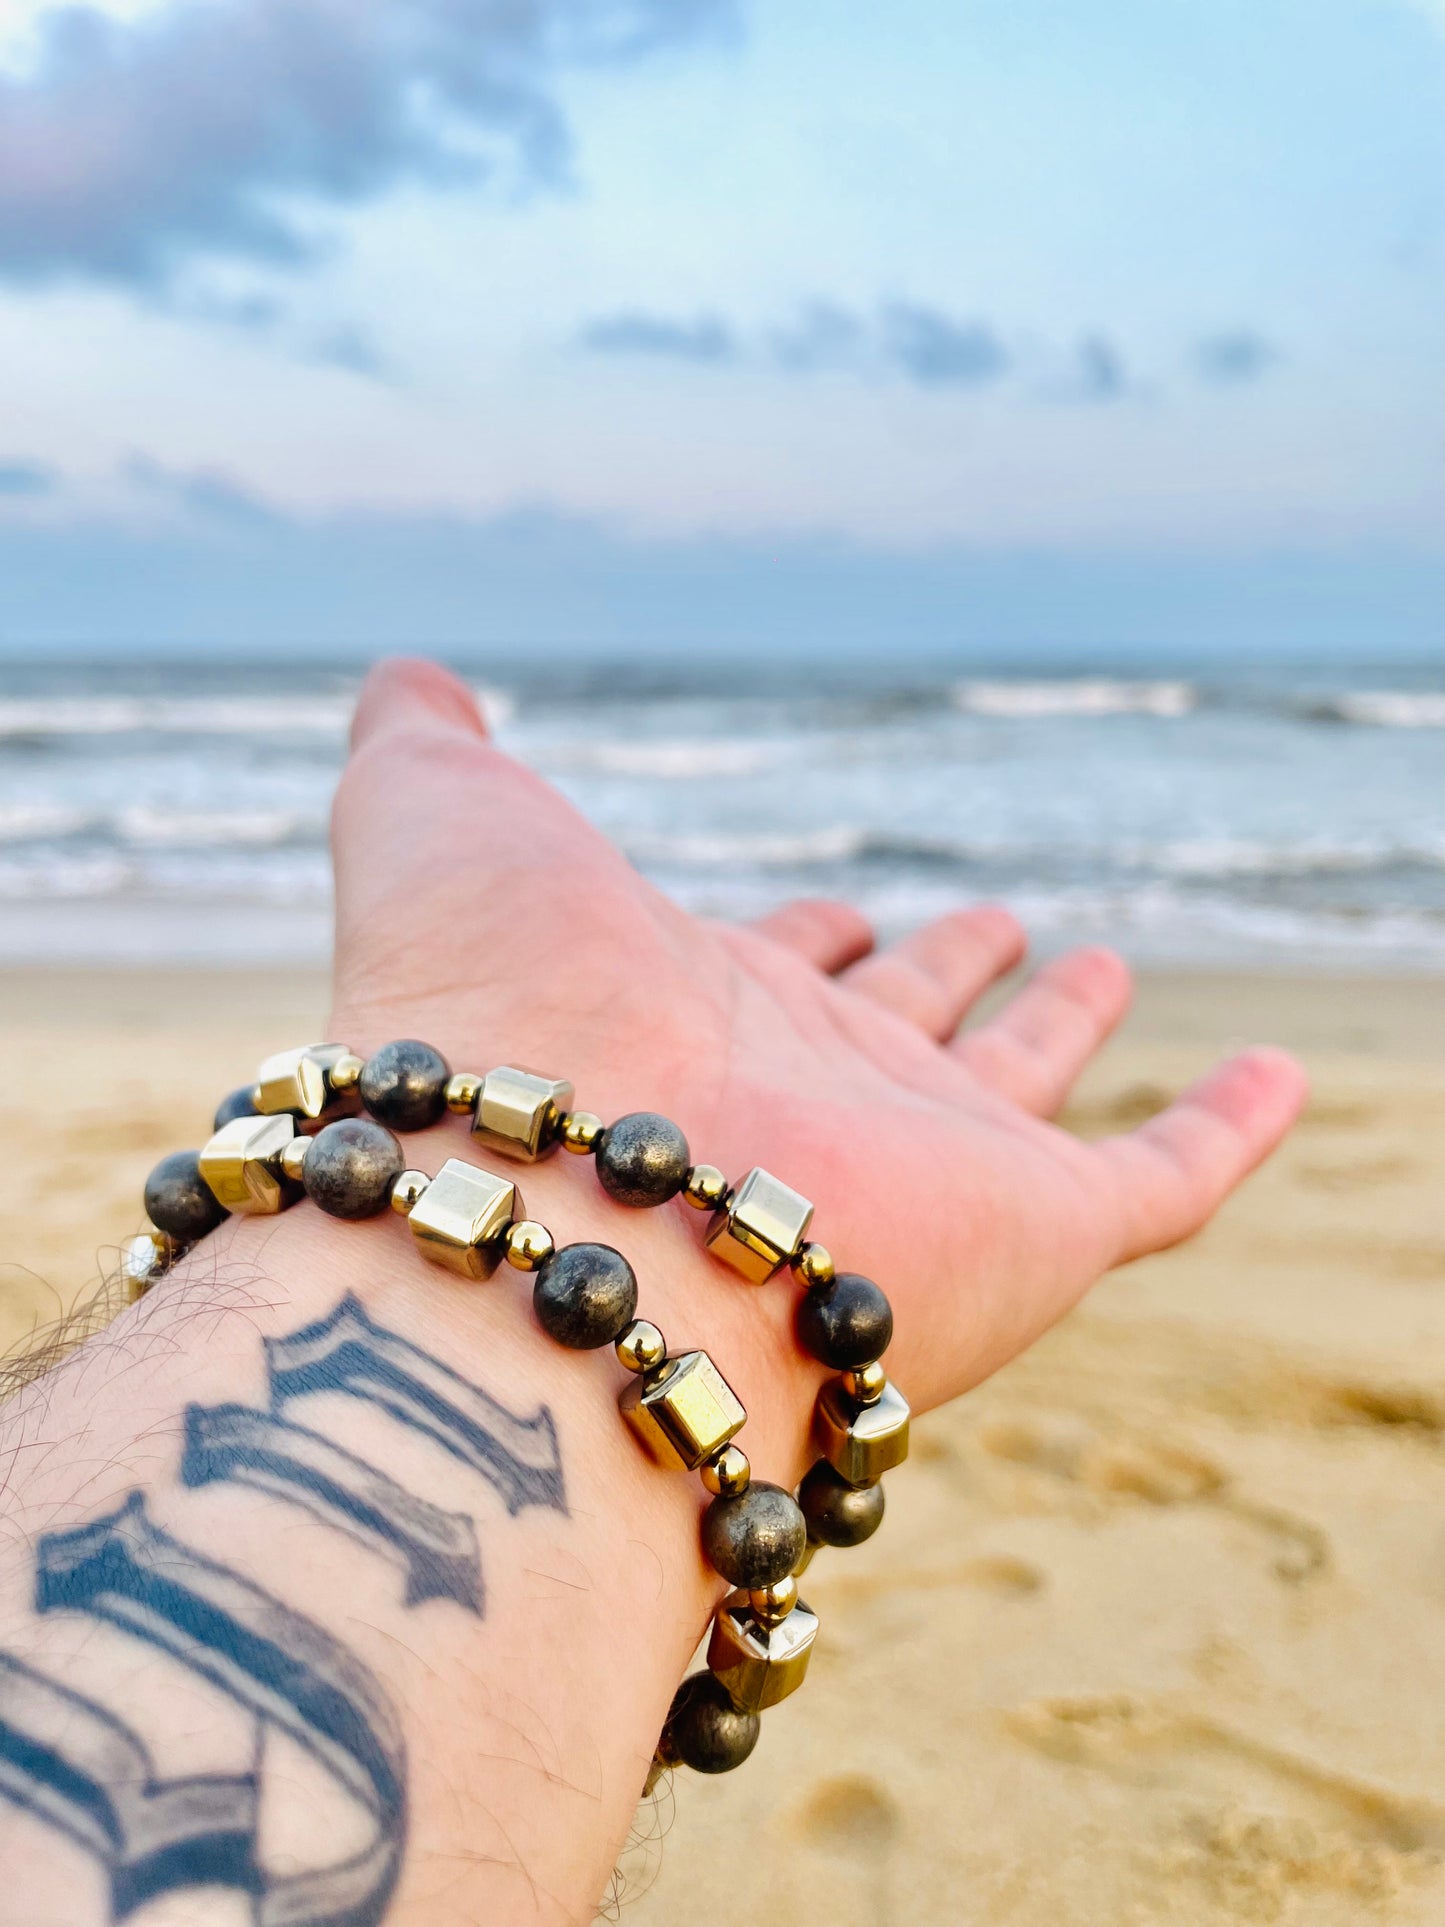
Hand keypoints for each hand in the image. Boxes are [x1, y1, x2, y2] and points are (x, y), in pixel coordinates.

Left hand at [332, 659, 1306, 1445]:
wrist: (555, 1201)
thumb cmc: (491, 1001)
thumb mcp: (436, 820)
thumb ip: (423, 744)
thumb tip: (414, 681)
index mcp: (689, 1016)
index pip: (770, 970)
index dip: (805, 938)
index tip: (840, 913)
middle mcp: (804, 1098)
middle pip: (893, 1032)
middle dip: (936, 977)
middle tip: (985, 929)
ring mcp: (921, 1168)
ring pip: (1017, 1094)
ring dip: (1057, 1031)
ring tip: (1106, 967)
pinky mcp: (1031, 1233)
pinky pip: (1162, 1179)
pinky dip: (1228, 1127)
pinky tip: (1281, 1076)